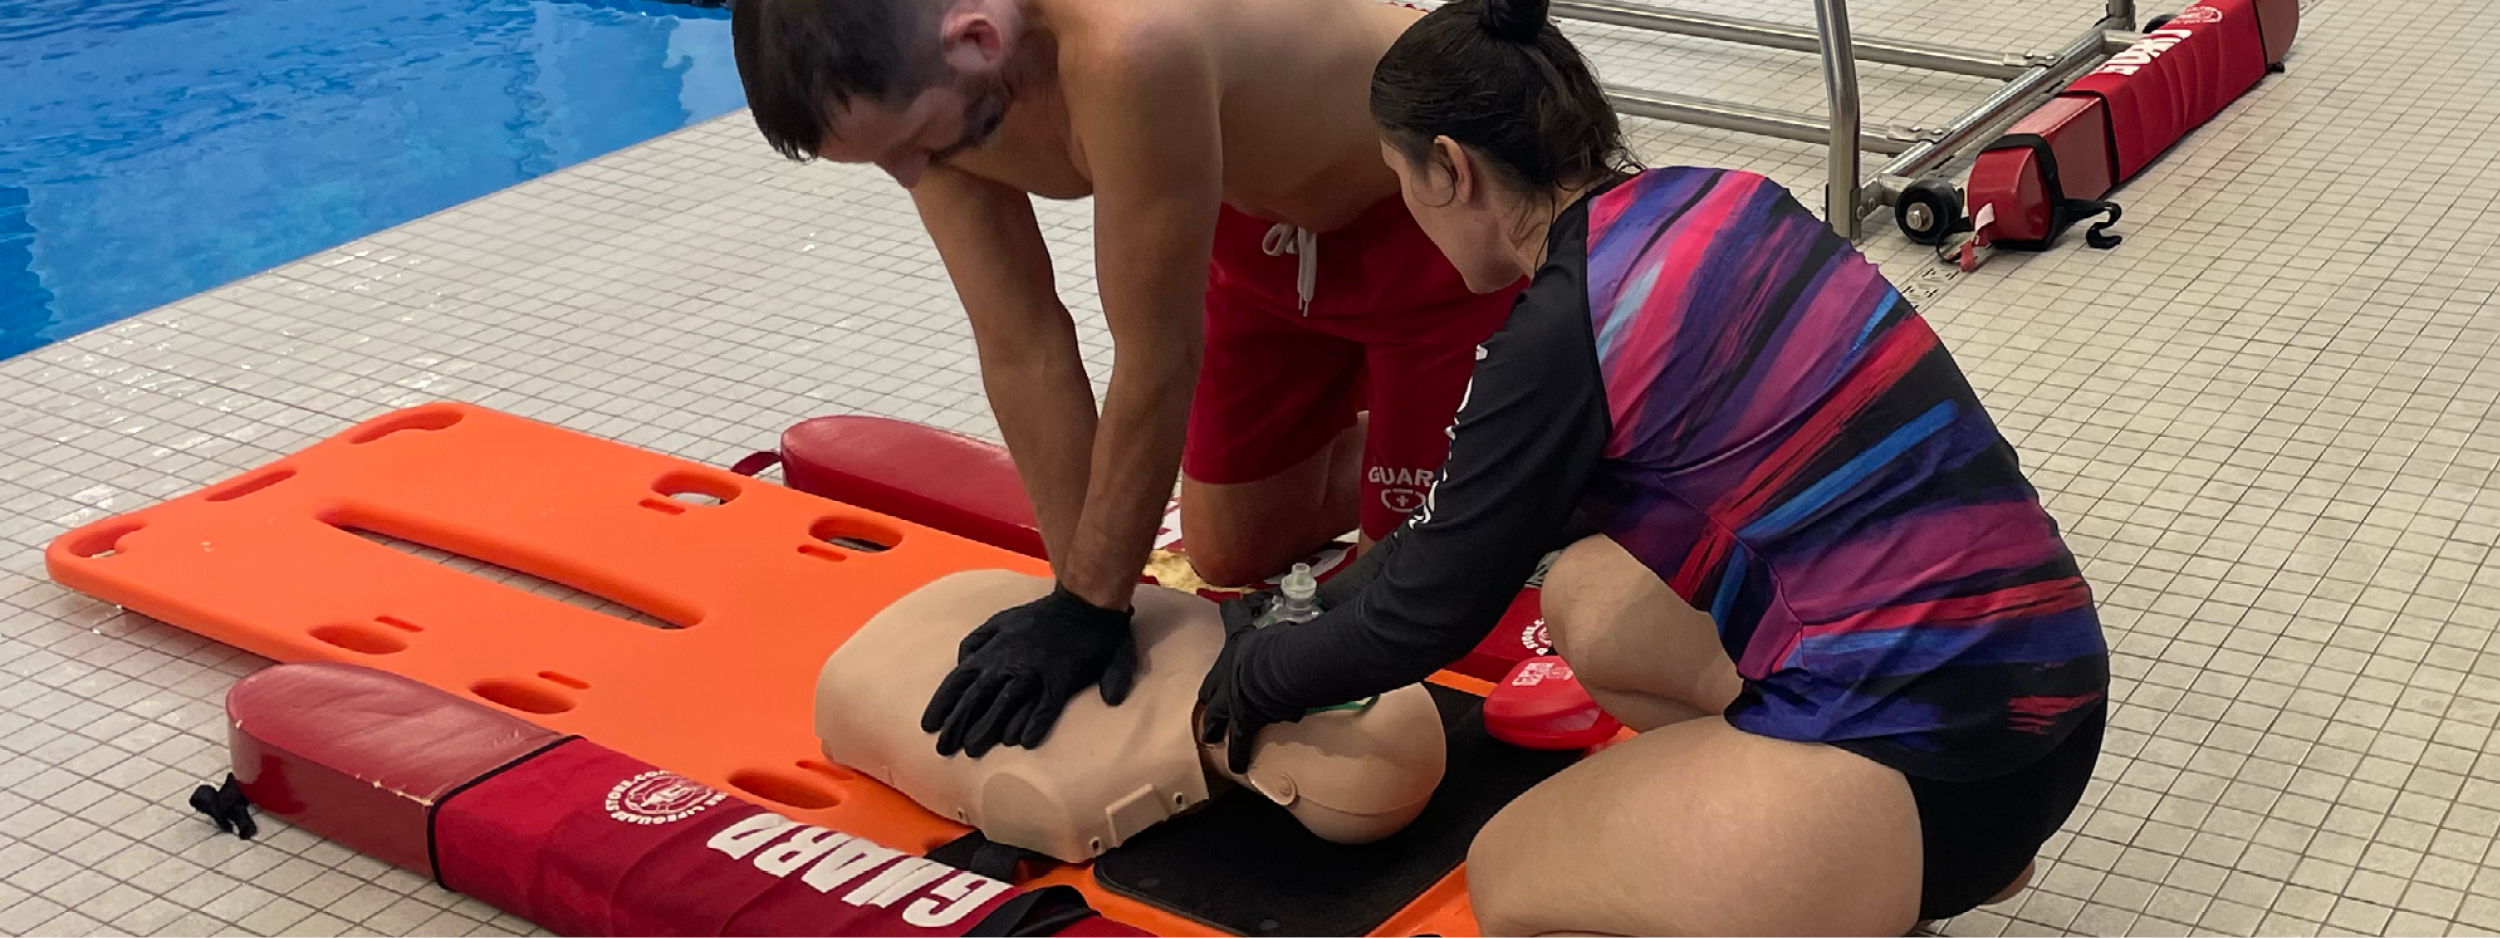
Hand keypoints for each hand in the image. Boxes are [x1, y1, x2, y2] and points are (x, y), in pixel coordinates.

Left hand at [921, 586, 1140, 757]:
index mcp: (992, 650)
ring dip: (986, 730)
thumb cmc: (1040, 617)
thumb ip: (977, 640)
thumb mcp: (1000, 619)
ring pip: (1004, 707)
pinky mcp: (1061, 682)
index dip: (942, 705)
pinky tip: (1023, 744)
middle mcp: (1008, 664)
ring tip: (972, 751)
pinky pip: (1045, 708)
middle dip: (957, 725)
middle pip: (976, 699)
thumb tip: (962, 662)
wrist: (1083, 606)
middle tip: (944, 749)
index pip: (958, 681)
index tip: (929, 726)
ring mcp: (1035, 674)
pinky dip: (1033, 725)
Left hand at [1194, 594, 1303, 774]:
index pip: (1233, 615)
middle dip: (1212, 693)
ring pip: (1214, 714)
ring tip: (1211, 737)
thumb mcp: (1290, 629)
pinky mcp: (1240, 720)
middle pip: (1212, 682)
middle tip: (1211, 701)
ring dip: (1214, 726)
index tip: (1232, 609)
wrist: (1278, 668)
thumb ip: (1294, 630)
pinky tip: (1237, 767)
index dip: (1233, 613)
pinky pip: (1238, 741)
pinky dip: (1238, 754)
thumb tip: (1309, 627)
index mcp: (1241, 639)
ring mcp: (1230, 696)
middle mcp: (1228, 668)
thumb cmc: (1290, 643)